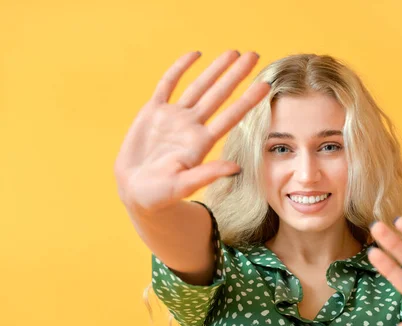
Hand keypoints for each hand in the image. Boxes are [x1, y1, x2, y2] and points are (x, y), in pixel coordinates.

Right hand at [113, 50, 269, 214]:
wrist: (135, 192)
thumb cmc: (160, 195)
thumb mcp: (183, 186)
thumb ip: (207, 174)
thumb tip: (236, 168)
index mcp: (201, 143)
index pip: (231, 116)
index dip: (248, 100)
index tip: (266, 85)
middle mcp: (191, 126)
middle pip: (219, 95)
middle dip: (236, 75)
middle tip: (254, 55)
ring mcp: (173, 117)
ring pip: (198, 86)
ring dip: (215, 69)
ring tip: (233, 52)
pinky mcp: (153, 112)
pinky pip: (167, 84)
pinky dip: (180, 68)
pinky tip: (195, 55)